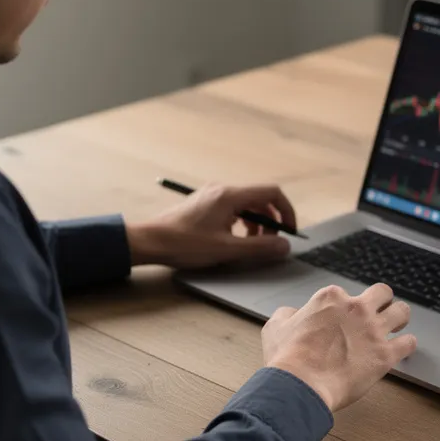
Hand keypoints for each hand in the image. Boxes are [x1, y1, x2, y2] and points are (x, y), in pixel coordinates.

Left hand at [126, 183, 296, 268]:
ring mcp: (212, 196)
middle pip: (260, 199)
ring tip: (250, 244)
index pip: (272, 193)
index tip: (289, 231)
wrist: (150, 241)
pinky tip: (232, 239)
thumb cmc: (184, 244)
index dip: (286, 212)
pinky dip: (241, 223)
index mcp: (230, 196)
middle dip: (271, 221)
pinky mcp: (204, 204)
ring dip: (256, 224)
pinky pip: (233, 208)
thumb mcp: (227, 250)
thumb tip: (285, 246)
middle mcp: (223, 190)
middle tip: (269, 243)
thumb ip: (259, 247)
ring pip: (246, 205)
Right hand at [261, 284, 417, 411]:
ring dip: (399, 318)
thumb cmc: (287, 359)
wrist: (300, 385)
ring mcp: (373, 330)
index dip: (344, 308)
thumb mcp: (275, 327)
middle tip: (378, 314)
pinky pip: (409, 343)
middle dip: (381, 302)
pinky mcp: (385, 355)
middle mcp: (356, 308)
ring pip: (402, 312)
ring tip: (396, 327)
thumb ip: (288, 314)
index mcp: (331, 299)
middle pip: (382, 292)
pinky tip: (401, 349)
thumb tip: (293, 314)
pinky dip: (407, 345)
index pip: (345, 294)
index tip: (341, 320)